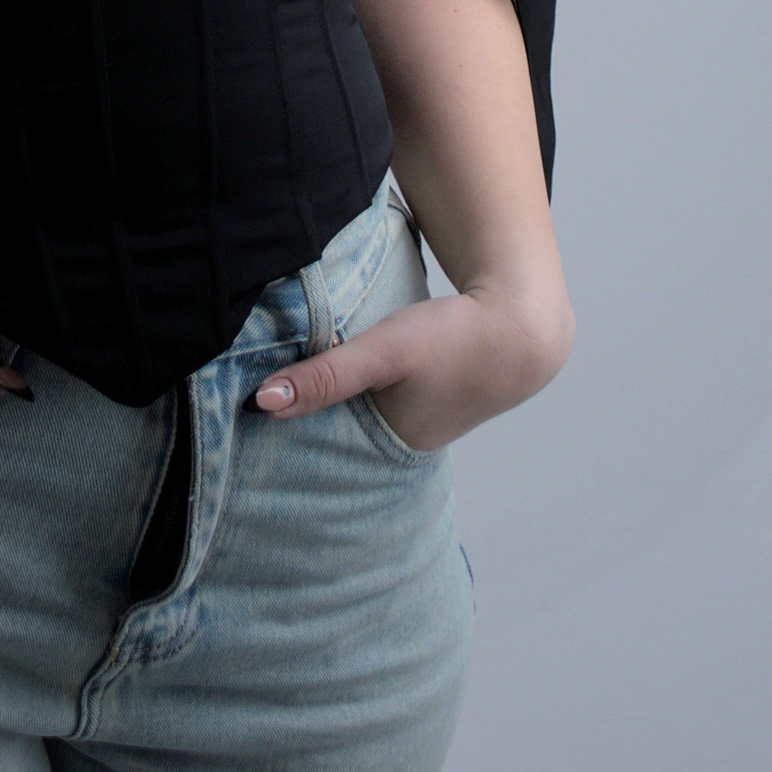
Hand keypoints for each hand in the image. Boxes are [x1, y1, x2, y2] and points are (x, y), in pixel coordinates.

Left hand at [249, 277, 572, 450]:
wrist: (521, 322)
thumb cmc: (452, 339)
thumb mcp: (383, 352)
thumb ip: (326, 375)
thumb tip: (263, 401)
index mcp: (394, 446)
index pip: (326, 448)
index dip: (292, 433)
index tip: (250, 420)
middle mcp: (407, 443)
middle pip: (342, 433)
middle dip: (308, 420)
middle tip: (259, 400)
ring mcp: (422, 420)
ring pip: (361, 413)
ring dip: (335, 398)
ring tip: (289, 386)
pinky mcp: (430, 394)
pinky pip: (381, 397)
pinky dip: (360, 386)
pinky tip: (342, 369)